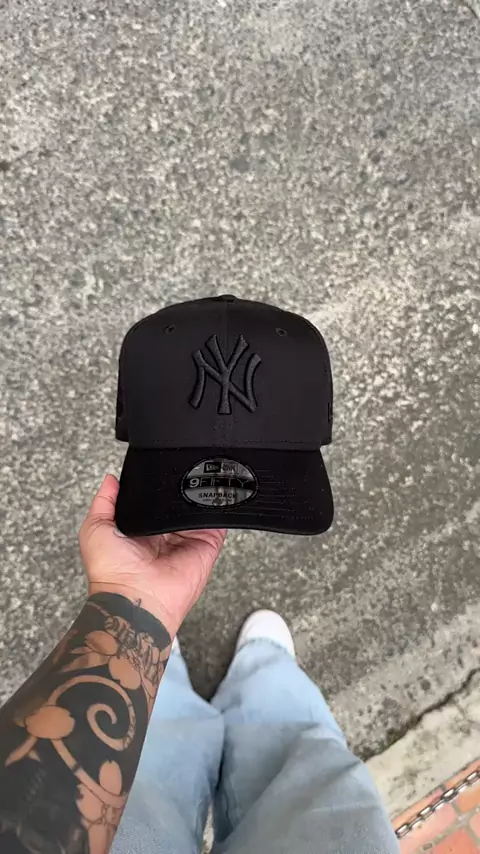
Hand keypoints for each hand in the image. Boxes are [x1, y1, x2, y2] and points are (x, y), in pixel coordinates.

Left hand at [79, 474, 225, 635]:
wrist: (134, 599)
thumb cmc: (110, 571)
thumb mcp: (95, 528)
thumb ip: (104, 502)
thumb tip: (111, 479)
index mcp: (141, 531)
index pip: (153, 502)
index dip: (156, 486)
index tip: (159, 468)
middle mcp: (165, 536)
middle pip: (177, 505)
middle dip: (179, 488)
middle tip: (181, 468)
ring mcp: (187, 541)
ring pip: (197, 510)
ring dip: (199, 495)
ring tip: (199, 475)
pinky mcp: (205, 547)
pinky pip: (217, 524)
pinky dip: (218, 509)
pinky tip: (215, 492)